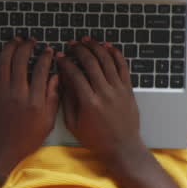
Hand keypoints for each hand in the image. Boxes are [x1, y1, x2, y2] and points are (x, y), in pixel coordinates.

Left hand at [0, 37, 59, 175]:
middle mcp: (18, 93)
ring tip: (16, 40)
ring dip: (10, 46)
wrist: (0, 150)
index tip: (48, 50)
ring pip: (5, 61)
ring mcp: (0, 92)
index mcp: (35, 100)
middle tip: (31, 41)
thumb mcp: (47, 122)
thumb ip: (53, 98)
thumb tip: (56, 77)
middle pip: (22, 60)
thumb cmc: (25, 139)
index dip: (45, 56)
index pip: (41, 69)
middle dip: (28, 46)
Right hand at [56, 38, 145, 164]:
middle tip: (71, 45)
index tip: (59, 57)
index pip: (74, 74)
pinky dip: (115, 53)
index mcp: (89, 102)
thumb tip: (62, 80)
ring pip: (107, 60)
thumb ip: (67, 101)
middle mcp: (105, 93)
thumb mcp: (73, 124)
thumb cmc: (95, 139)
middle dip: (78, 50)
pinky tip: (107, 46)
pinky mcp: (128, 89)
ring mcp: (118, 89)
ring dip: (95, 47)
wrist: (122, 147)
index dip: (65, 62)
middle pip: (91, 62)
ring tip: (86, 40)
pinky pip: (122, 66)